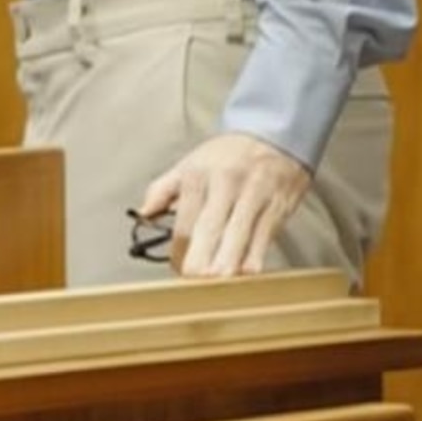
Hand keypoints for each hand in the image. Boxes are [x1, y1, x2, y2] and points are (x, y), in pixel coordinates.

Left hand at [140, 133, 310, 277]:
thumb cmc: (230, 154)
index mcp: (199, 175)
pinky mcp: (278, 205)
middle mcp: (225, 184)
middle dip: (201, 262)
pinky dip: (254, 258)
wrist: (275, 133)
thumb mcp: (190, 162)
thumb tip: (143, 214)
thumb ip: (163, 189)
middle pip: (210, 230)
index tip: (178, 269)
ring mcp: (253, 195)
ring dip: (227, 265)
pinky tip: (246, 273)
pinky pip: (264, 236)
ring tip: (217, 286)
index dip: (179, 252)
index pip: (185, 222)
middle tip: (194, 284)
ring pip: (238, 236)